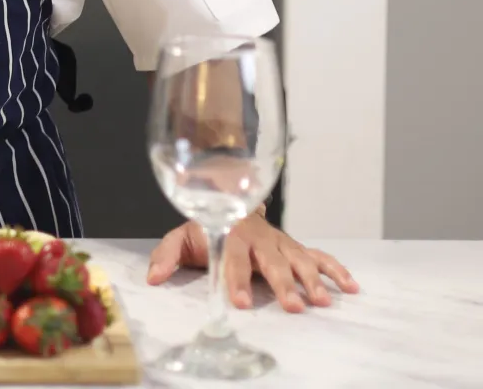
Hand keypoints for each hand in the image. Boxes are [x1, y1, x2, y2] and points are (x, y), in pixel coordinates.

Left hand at [146, 213, 358, 311]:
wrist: (226, 197)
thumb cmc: (204, 228)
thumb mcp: (180, 237)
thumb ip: (166, 256)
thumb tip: (153, 278)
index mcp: (229, 235)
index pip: (231, 258)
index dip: (235, 279)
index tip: (238, 302)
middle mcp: (258, 237)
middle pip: (271, 261)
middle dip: (282, 284)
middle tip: (292, 307)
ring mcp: (279, 241)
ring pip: (298, 259)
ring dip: (311, 280)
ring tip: (321, 302)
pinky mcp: (293, 246)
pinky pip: (317, 255)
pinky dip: (335, 269)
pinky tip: (350, 287)